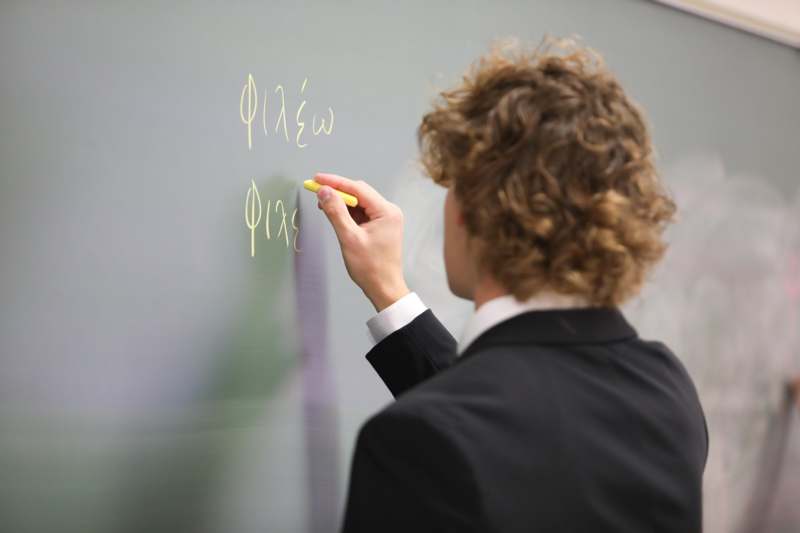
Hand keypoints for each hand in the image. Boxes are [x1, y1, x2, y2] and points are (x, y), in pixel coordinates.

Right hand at [313, 172, 409, 311]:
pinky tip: (334, 213)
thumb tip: (324, 191)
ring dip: (341, 202)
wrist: (384, 288)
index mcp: (386, 211)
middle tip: (316, 190)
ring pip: (359, 203)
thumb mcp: (349, 238)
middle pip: (359, 193)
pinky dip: (347, 212)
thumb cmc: (370, 267)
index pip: (358, 188)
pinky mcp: (380, 226)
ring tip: (322, 203)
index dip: (336, 182)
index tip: (317, 179)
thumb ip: (336, 212)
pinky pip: (362, 213)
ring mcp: (385, 219)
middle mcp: (389, 211)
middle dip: (337, 191)